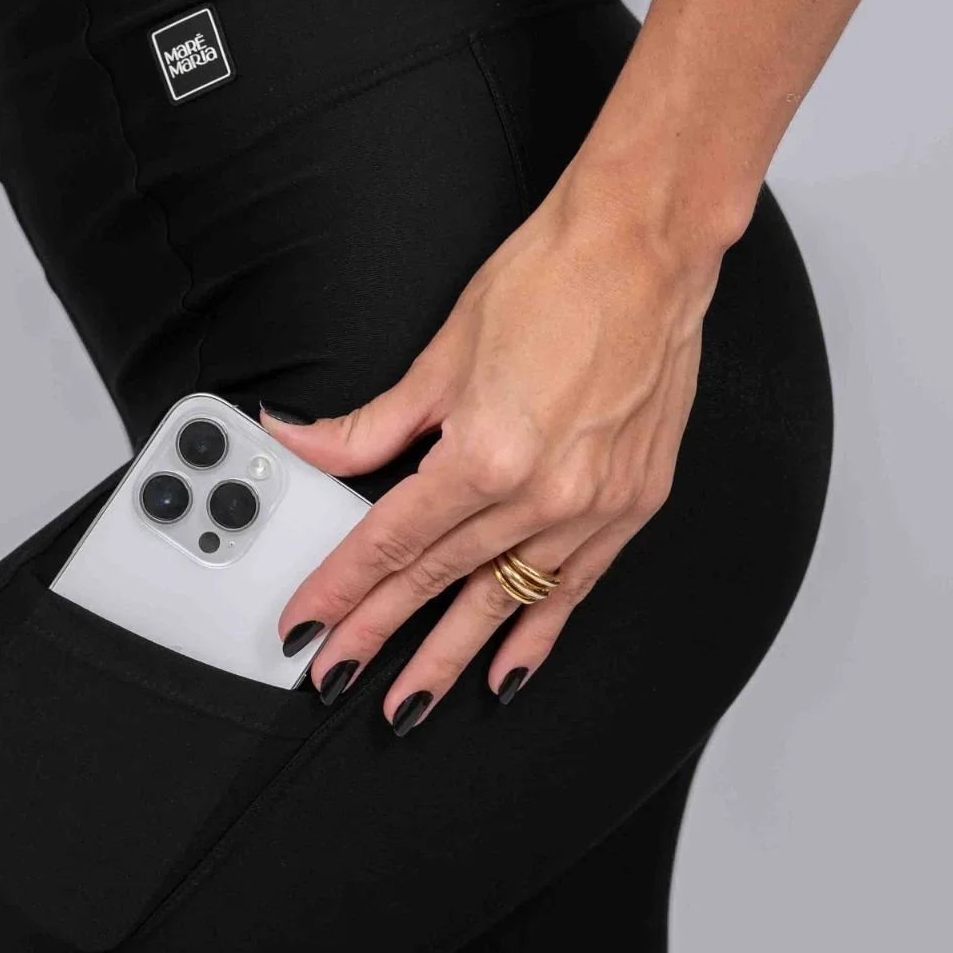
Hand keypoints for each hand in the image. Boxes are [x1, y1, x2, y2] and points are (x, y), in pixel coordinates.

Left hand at [263, 167, 722, 730]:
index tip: (308, 624)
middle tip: (334, 676)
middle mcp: (542, 494)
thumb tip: (306, 445)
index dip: (341, 589)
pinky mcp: (631, 505)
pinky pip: (573, 590)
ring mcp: (592, 507)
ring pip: (502, 601)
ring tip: (408, 702)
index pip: (390, 542)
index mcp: (485, 456)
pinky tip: (506, 672)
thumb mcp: (440, 356)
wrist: (646, 250)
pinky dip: (536, 634)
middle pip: (436, 580)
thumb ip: (371, 427)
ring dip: (450, 656)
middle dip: (378, 634)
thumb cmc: (553, 282)